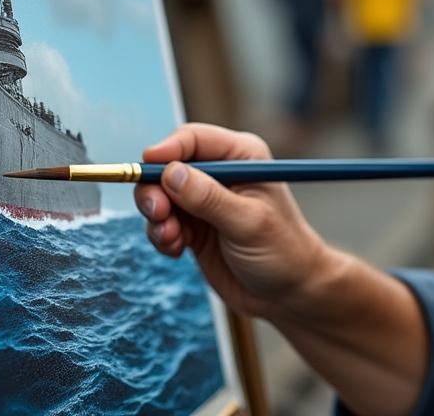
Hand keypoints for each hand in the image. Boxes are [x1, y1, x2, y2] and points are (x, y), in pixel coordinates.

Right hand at [134, 123, 332, 319]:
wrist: (288, 293)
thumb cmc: (282, 251)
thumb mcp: (247, 222)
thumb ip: (208, 198)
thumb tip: (170, 173)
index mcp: (241, 155)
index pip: (194, 139)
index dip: (166, 150)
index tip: (146, 169)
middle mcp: (220, 172)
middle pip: (168, 165)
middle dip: (155, 189)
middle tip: (158, 213)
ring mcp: (203, 200)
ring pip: (159, 195)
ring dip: (157, 217)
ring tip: (172, 239)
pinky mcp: (192, 226)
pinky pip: (161, 222)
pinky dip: (161, 235)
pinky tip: (176, 250)